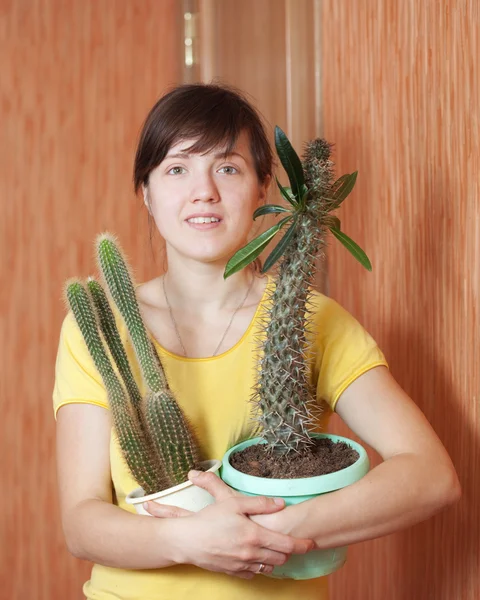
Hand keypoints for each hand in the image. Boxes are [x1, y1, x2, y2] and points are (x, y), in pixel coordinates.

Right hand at [145, 470, 314, 578]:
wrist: (187, 540)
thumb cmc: (210, 518)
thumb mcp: (233, 503)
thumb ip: (259, 503)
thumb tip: (281, 503)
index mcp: (254, 535)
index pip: (287, 545)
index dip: (302, 544)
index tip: (311, 542)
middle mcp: (251, 553)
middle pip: (281, 558)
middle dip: (288, 551)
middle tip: (289, 541)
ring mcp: (243, 565)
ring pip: (269, 567)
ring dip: (274, 559)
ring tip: (272, 547)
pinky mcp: (234, 572)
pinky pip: (254, 573)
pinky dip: (259, 566)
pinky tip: (255, 555)